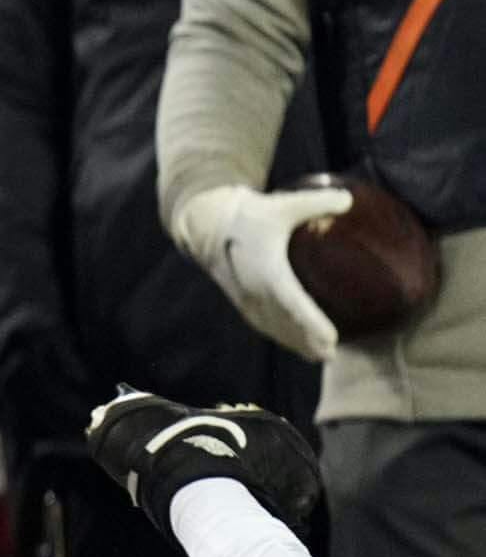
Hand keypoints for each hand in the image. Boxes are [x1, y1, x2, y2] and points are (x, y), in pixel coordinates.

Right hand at [172, 183, 351, 361]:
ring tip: (316, 356)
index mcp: (266, 272)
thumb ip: (316, 201)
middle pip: (284, 324)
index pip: (293, 305)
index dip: (312, 324)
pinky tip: (293, 341)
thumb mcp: (282, 204)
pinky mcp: (242, 300)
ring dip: (293, 343)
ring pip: (272, 328)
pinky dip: (280, 335)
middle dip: (305, 341)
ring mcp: (246, 299)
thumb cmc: (247, 214)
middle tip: (329, 355)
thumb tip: (349, 200)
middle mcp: (255, 291)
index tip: (331, 339)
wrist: (207, 225)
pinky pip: (263, 324)